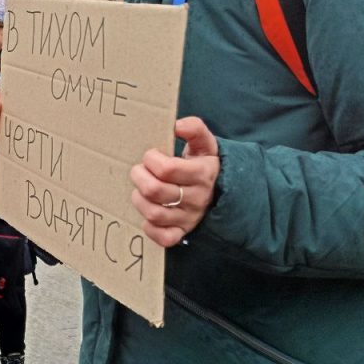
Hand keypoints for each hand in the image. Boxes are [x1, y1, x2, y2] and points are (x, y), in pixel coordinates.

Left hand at [129, 117, 219, 247]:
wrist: (224, 191)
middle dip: (139, 177)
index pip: (167, 169)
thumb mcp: (205, 143)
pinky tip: (149, 213)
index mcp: (202, 173)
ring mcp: (190, 218)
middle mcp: (197, 198)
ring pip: (154, 213)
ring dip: (139, 199)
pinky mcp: (183, 232)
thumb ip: (194, 128)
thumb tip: (177, 125)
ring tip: (141, 189)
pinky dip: (150, 227)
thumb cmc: (204, 164)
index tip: (151, 156)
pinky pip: (163, 237)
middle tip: (139, 171)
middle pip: (155, 191)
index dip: (151, 159)